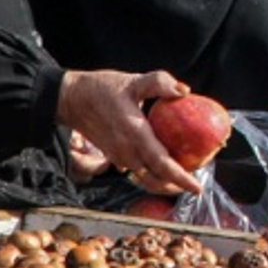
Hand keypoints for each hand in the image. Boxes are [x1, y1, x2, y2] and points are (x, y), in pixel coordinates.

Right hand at [56, 70, 201, 195]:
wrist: (70, 99)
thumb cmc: (101, 88)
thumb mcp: (132, 80)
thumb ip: (159, 83)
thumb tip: (184, 91)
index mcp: (134, 134)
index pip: (161, 163)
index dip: (180, 178)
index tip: (197, 187)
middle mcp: (126, 151)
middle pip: (154, 179)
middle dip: (176, 186)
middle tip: (195, 185)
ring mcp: (118, 156)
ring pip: (144, 179)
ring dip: (163, 183)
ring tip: (182, 180)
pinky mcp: (113, 156)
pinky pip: (136, 172)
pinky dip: (151, 175)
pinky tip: (162, 167)